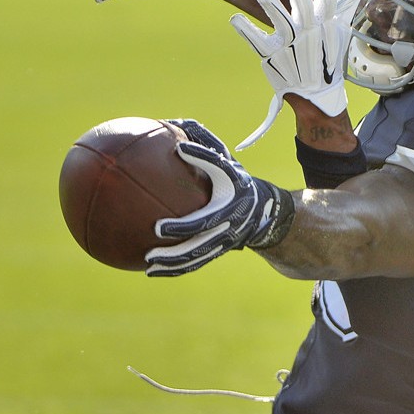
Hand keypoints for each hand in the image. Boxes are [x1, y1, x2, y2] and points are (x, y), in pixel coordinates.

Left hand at [145, 120, 294, 276]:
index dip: (182, 226)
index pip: (203, 220)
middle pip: (199, 246)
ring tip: (149, 267)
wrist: (264, 210)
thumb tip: (177, 142)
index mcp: (227, 207)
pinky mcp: (218, 252)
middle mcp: (226, 229)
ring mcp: (223, 243)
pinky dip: (176, 270)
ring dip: (173, 265)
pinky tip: (154, 271)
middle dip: (175, 251)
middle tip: (150, 253)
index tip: (157, 228)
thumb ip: (205, 150)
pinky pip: (196, 264)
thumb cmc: (237, 180)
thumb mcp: (227, 162)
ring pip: (197, 259)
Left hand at [231, 0, 359, 148]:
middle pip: (304, 8)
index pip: (329, 1)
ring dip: (272, 8)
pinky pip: (257, 42)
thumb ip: (347, 4)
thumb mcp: (340, 31)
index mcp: (326, 26)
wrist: (315, 94)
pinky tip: (235, 19)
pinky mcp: (271, 56)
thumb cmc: (326, 57)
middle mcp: (309, 35)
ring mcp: (290, 46)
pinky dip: (246, 31)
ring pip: (282, 25)